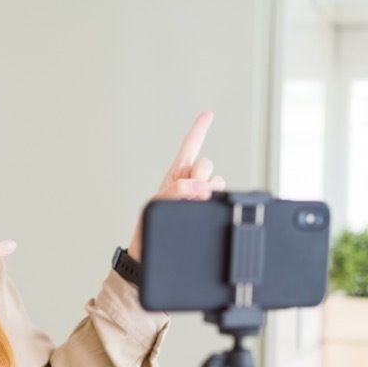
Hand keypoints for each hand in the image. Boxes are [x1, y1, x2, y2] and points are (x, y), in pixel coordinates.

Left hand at [127, 110, 224, 259]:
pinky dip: (215, 199)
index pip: (189, 146)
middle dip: (200, 173)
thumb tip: (203, 187)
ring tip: (191, 206)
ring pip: (216, 181)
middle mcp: (190, 183)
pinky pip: (219, 197)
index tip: (208, 113)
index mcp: (175, 175)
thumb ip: (177, 189)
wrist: (151, 253)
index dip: (199, 129)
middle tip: (188, 191)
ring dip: (207, 189)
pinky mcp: (207, 210)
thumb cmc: (147, 228)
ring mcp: (200, 197)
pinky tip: (204, 208)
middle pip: (206, 164)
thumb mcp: (157, 202)